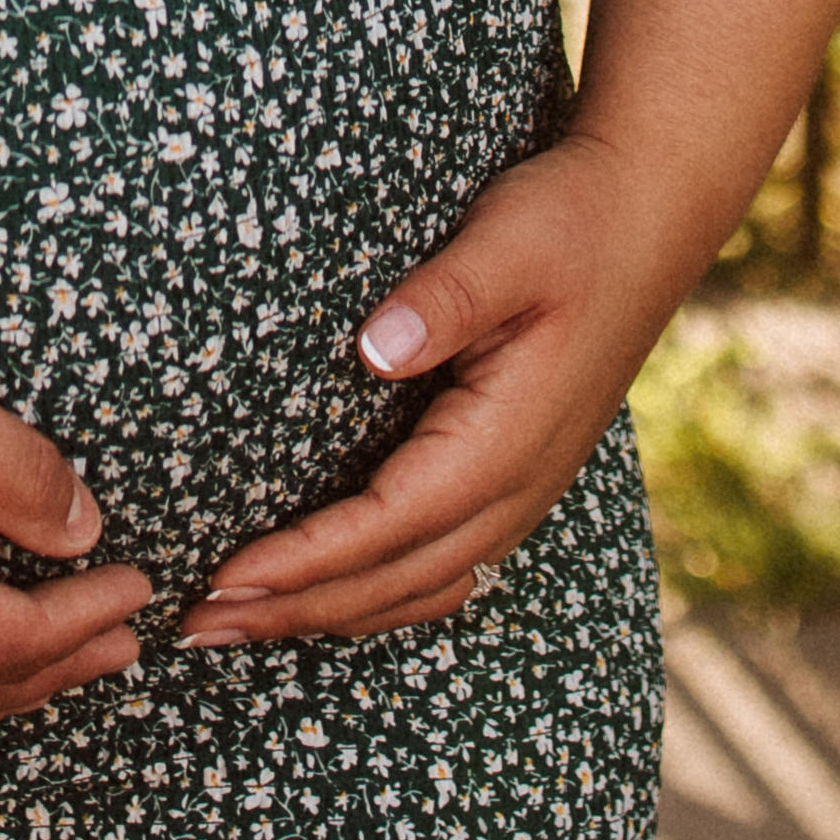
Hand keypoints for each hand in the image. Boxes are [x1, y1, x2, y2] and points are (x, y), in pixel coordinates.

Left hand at [181, 136, 681, 647]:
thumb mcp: (508, 240)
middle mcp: (519, 485)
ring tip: (237, 622)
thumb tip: (375, 348)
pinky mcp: (515, 480)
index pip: (390, 526)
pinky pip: (443, 570)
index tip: (225, 576)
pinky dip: (375, 597)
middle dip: (294, 607)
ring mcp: (523, 492)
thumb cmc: (570, 221)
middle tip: (194, 623)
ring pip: (418, 589)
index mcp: (509, 438)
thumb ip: (445, 296)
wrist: (645, 216)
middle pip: (394, 580)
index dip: (306, 560)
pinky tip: (324, 597)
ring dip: (328, 614)